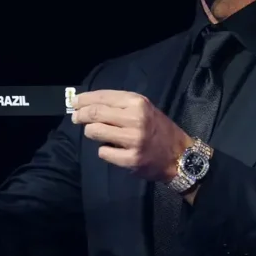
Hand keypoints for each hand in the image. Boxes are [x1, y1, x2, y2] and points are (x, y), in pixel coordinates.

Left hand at [71, 89, 192, 181]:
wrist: (181, 155)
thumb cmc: (159, 129)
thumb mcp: (144, 108)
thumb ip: (120, 105)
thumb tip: (88, 104)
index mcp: (138, 102)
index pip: (103, 96)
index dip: (84, 99)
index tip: (74, 102)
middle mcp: (135, 118)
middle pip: (95, 113)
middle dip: (80, 115)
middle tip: (75, 117)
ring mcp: (133, 139)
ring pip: (95, 132)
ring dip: (90, 132)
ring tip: (96, 133)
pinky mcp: (130, 159)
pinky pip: (103, 152)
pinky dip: (103, 150)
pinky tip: (112, 149)